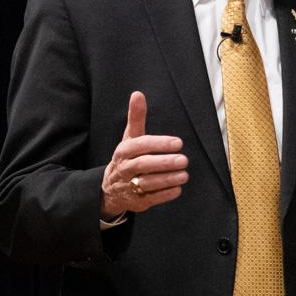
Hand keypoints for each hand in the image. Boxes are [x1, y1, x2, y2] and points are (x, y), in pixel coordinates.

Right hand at [99, 92, 187, 217]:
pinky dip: (165, 194)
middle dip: (164, 163)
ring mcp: (129, 186)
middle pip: (144, 165)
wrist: (110, 188)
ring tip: (184, 175)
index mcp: (124, 150)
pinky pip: (151, 198)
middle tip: (184, 160)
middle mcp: (125, 168)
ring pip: (147, 183)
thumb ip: (136, 117)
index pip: (141, 145)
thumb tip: (138, 94)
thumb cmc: (127, 157)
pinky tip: (178, 188)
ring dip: (167, 179)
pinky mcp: (136, 201)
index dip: (159, 144)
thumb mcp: (130, 137)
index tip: (178, 143)